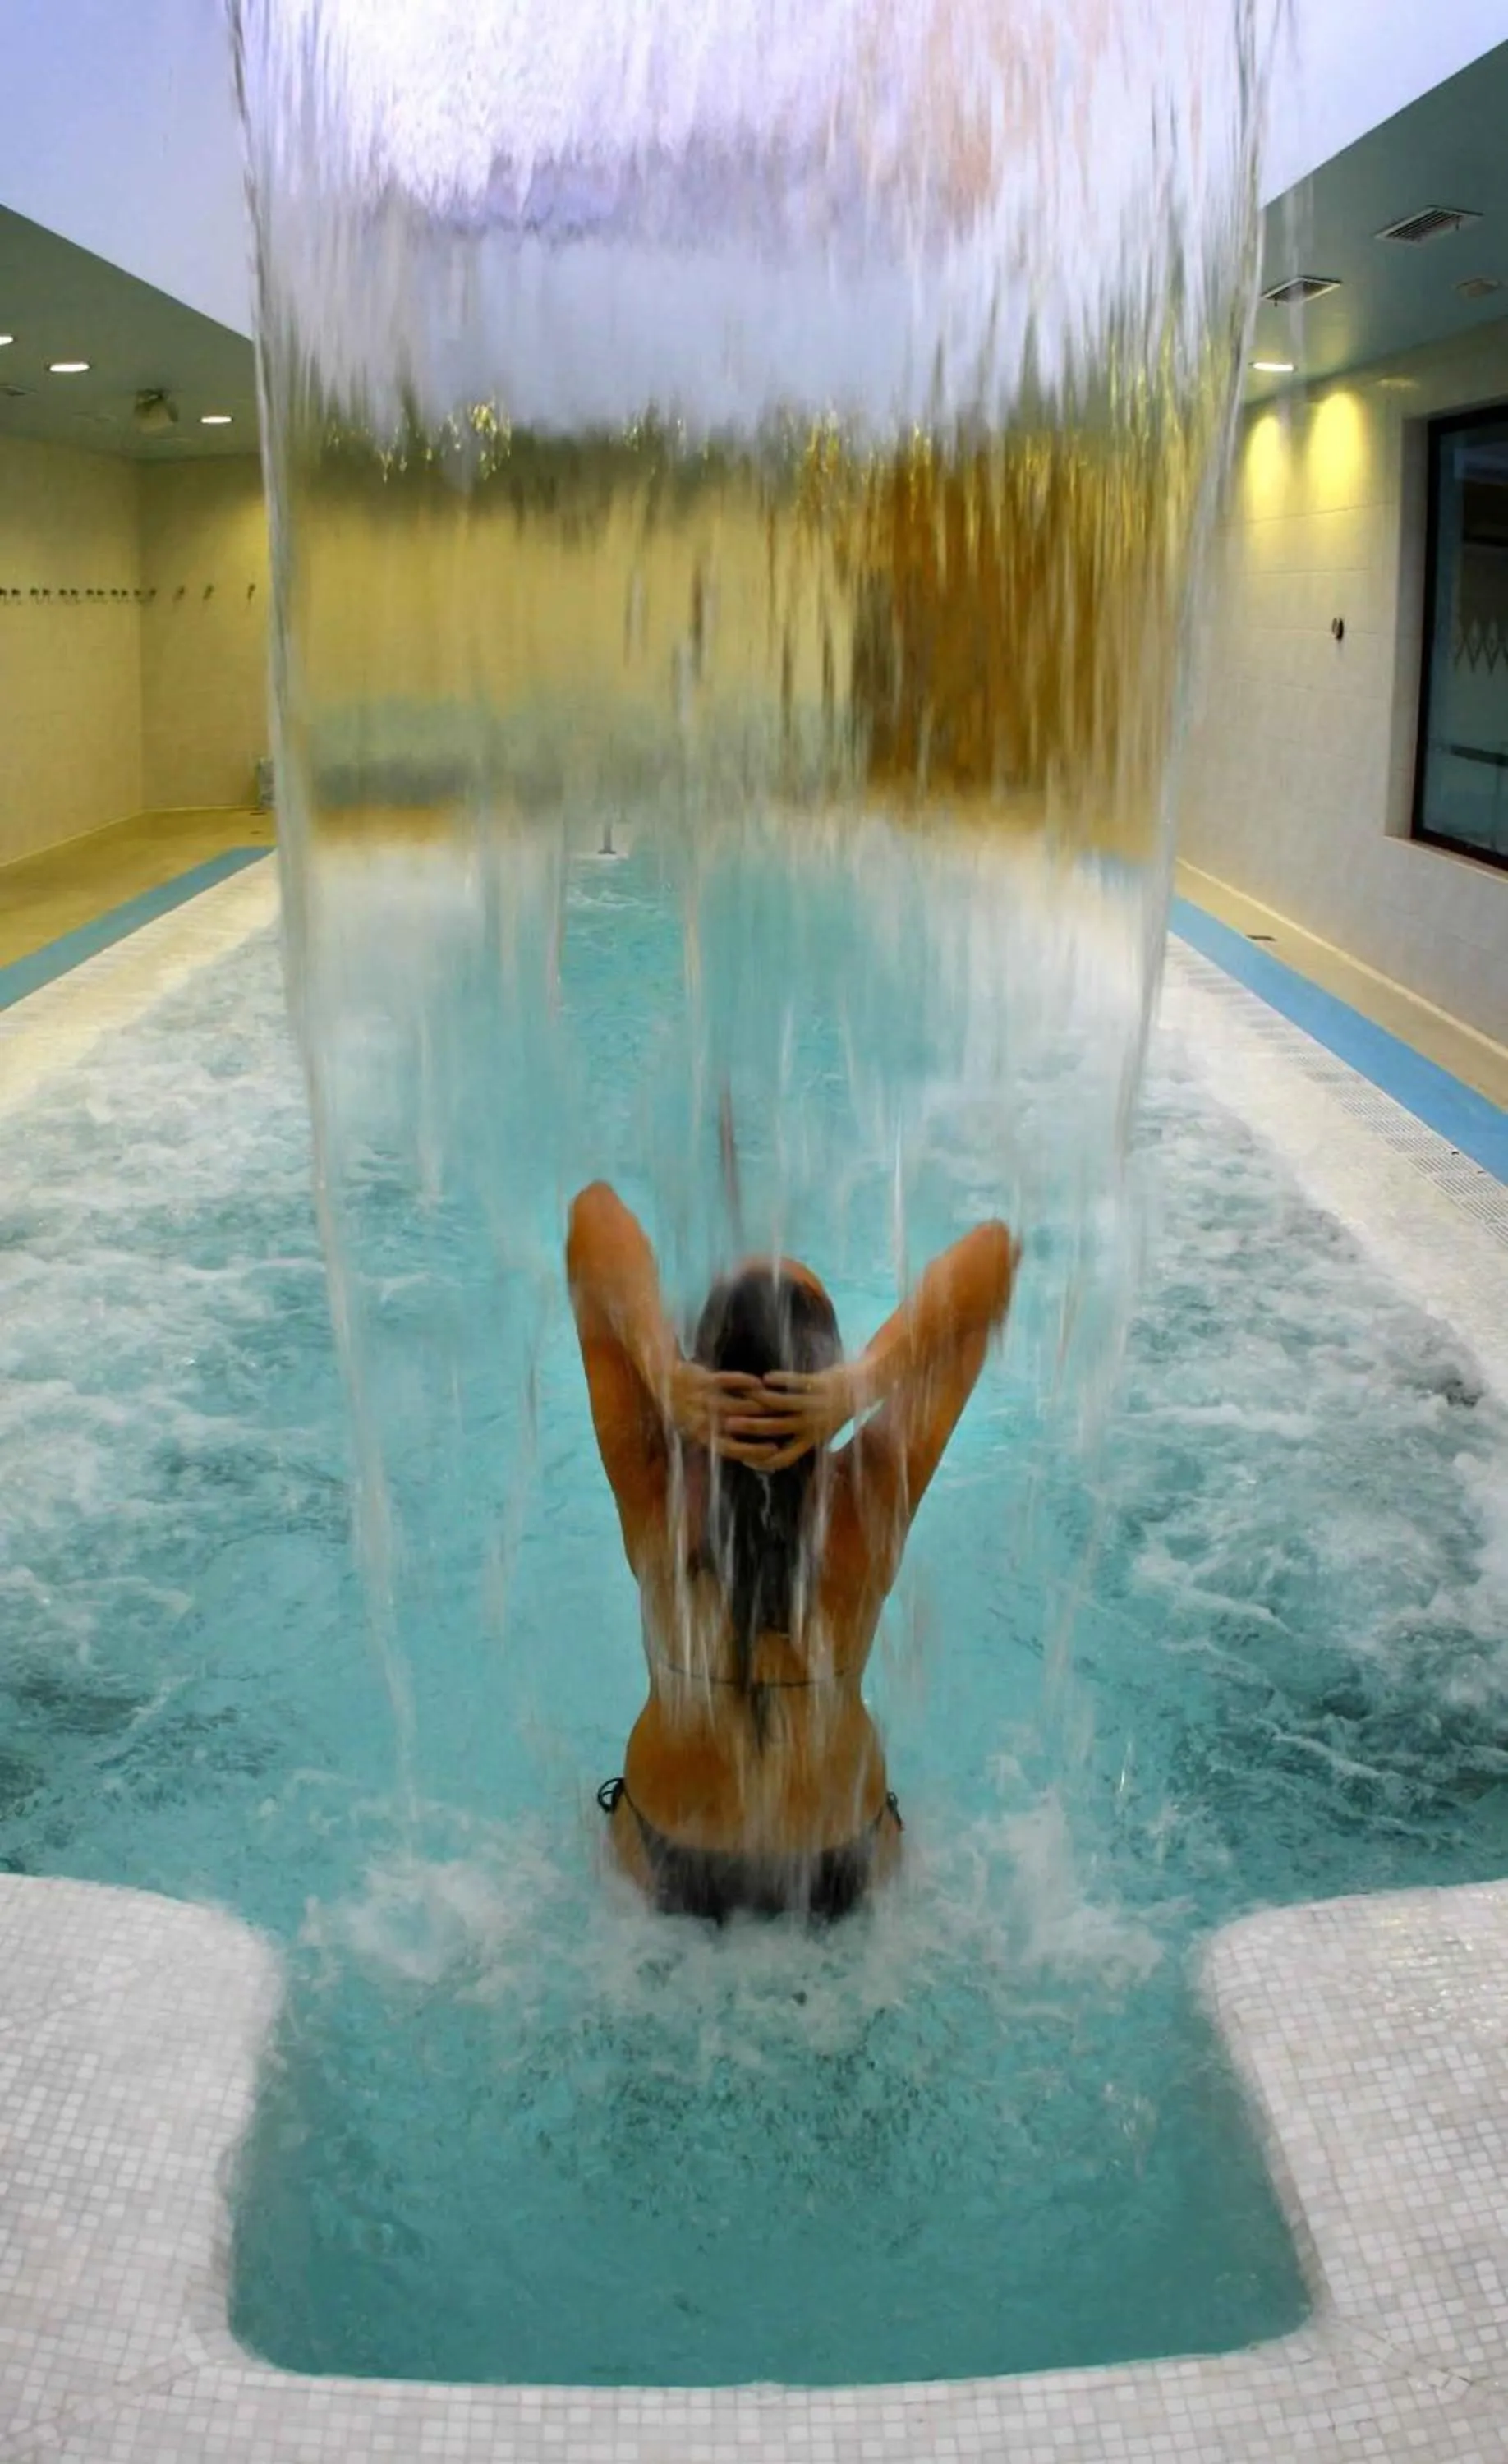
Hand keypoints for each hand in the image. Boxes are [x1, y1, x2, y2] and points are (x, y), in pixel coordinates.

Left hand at [663, 1360, 784, 1466]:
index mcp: (699, 1435)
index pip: (729, 1448)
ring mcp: (701, 1399)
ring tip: (776, 1404)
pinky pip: (726, 1380)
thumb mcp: (693, 1428)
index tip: (773, 1449)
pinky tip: (758, 1382)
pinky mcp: (702, 1379)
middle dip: (761, 1426)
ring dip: (756, 1404)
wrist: (662, 1379)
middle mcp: (700, 1419)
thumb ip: (715, 1439)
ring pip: (734, 1404)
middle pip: (736, 1425)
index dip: (752, 1450)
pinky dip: (743, 1382)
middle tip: (783, 1424)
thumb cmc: (682, 1407)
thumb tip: (741, 1454)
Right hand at [736, 1364, 859, 1471]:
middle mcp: (813, 1424)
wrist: (870, 1384)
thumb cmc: (843, 1408)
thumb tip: (781, 1449)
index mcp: (812, 1439)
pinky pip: (796, 1382)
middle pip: (776, 1430)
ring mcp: (817, 1403)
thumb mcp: (826, 1429)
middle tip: (727, 1423)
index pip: (783, 1458)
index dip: (761, 1461)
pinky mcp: (821, 1383)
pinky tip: (765, 1378)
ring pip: (782, 1404)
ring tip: (742, 1395)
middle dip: (750, 1427)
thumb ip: (805, 1438)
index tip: (742, 1458)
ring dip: (759, 1400)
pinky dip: (779, 1380)